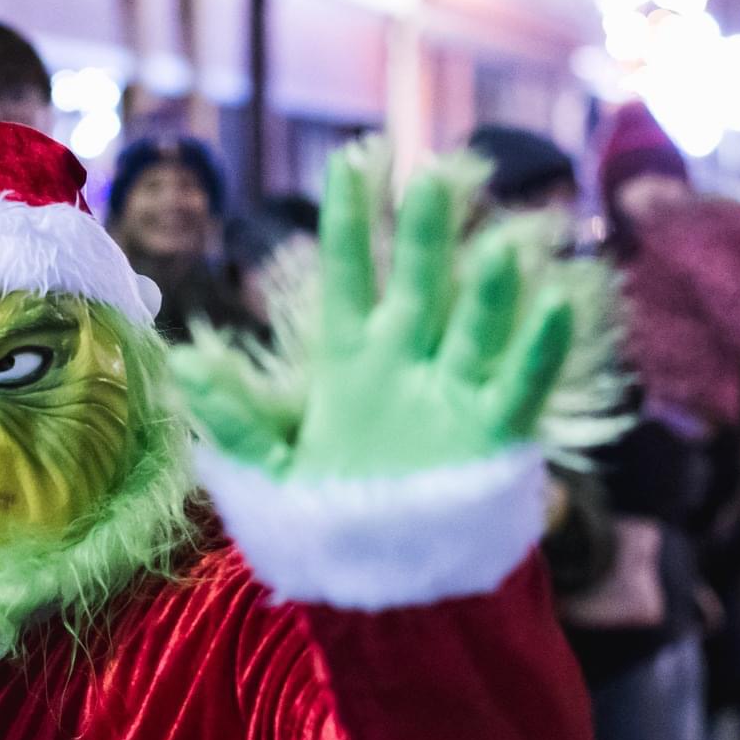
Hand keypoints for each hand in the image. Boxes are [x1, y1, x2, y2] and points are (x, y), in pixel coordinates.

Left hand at [171, 151, 573, 479]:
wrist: (378, 577)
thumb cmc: (323, 515)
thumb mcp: (268, 468)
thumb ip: (235, 415)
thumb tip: (184, 363)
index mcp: (350, 356)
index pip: (349, 274)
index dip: (349, 221)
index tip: (348, 162)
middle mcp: (406, 360)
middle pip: (418, 284)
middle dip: (424, 236)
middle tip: (430, 180)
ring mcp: (453, 391)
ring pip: (475, 327)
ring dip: (488, 292)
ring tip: (498, 250)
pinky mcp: (492, 434)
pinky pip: (520, 384)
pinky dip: (538, 349)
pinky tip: (555, 305)